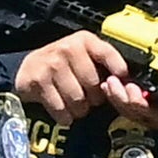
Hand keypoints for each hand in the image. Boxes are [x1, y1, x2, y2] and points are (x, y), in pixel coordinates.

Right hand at [14, 31, 157, 127]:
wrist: (27, 69)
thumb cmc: (63, 66)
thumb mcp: (85, 57)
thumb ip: (105, 66)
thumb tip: (129, 85)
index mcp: (85, 41)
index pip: (109, 55)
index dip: (118, 72)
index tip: (121, 83)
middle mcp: (69, 48)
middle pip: (95, 85)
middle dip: (94, 98)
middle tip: (87, 97)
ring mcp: (52, 64)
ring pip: (79, 100)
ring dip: (78, 109)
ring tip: (74, 104)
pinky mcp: (38, 80)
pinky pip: (61, 109)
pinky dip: (63, 116)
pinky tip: (62, 109)